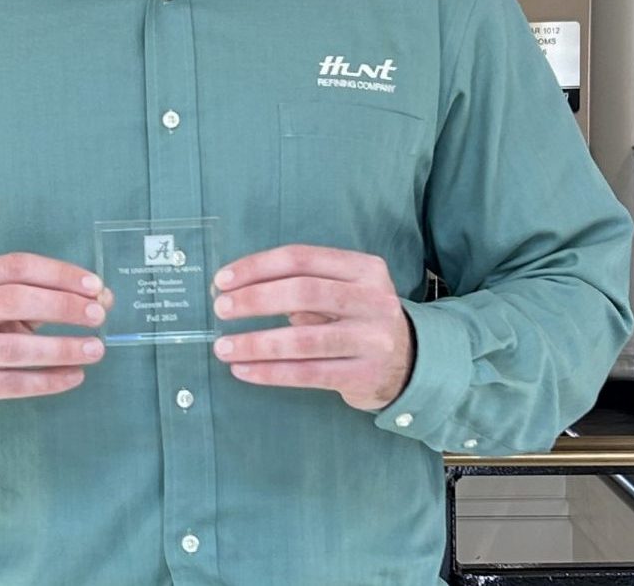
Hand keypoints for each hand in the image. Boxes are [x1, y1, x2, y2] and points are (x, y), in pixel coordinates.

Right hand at [0, 252, 111, 426]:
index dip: (57, 274)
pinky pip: (8, 384)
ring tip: (95, 349)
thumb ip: (43, 299)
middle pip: (11, 300)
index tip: (95, 286)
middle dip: (61, 305)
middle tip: (98, 315)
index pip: (14, 266)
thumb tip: (102, 297)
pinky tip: (73, 376)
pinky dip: (46, 380)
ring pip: (11, 347)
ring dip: (60, 347)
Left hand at [211, 245, 412, 410]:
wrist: (412, 362)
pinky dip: (270, 372)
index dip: (258, 267)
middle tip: (221, 308)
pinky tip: (244, 370)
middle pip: (303, 292)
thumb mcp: (343, 290)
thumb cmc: (359, 318)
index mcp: (364, 268)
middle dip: (254, 300)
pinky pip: (307, 374)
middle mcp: (372, 300)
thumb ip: (301, 285)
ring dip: (256, 343)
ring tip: (224, 347)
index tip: (223, 279)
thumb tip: (238, 291)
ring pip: (303, 340)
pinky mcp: (364, 376)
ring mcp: (372, 340)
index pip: (301, 258)